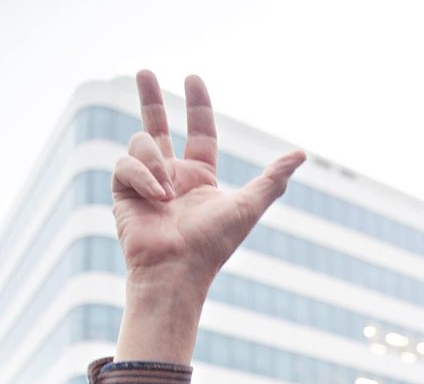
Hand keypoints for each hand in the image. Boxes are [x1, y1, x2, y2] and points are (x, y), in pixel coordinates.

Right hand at [113, 71, 304, 361]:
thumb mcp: (248, 207)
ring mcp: (144, 184)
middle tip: (144, 71)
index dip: (197, 105)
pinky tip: (155, 198)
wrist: (176, 271)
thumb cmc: (213, 245)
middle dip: (151, 97)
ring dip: (156, 162)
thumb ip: (273, 179)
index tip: (192, 77)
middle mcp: (171, 177)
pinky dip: (142, 177)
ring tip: (166, 194)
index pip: (199, 133)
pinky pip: (126, 164)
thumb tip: (301, 153)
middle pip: (158, 126)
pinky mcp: (122, 192)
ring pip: (143, 141)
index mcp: (200, 179)